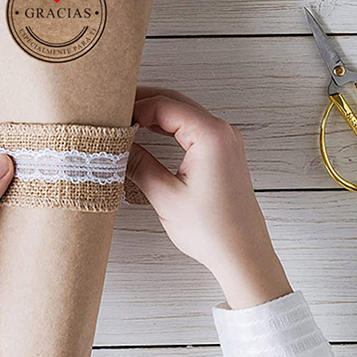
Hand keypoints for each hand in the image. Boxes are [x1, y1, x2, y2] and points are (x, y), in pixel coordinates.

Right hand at [128, 87, 291, 309]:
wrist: (243, 254)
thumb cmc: (212, 230)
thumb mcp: (166, 197)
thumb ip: (139, 165)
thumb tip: (115, 147)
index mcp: (210, 135)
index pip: (164, 105)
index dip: (135, 107)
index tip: (113, 117)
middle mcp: (222, 131)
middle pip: (175, 101)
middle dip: (144, 102)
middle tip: (115, 108)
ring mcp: (226, 140)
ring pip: (184, 112)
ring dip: (156, 112)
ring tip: (127, 118)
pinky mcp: (224, 152)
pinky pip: (193, 127)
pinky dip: (170, 125)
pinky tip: (149, 131)